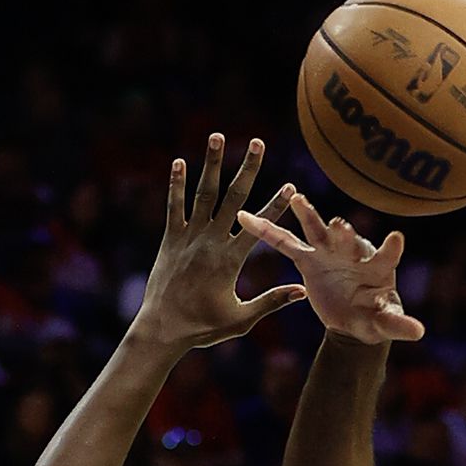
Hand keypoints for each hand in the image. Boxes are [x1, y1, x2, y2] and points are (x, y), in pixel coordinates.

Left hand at [129, 134, 305, 352]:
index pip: (259, 225)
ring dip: (211, 164)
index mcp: (230, 260)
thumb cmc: (203, 328)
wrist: (161, 329)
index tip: (291, 184)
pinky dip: (177, 184)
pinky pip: (174, 206)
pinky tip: (179, 162)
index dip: (277, 203)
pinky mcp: (170, 240)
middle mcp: (210, 242)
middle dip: (248, 168)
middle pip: (233, 198)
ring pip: (204, 194)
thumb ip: (271, 302)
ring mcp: (188, 238)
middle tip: (258, 142)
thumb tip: (303, 292)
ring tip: (216, 136)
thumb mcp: (242, 319)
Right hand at [236, 192, 423, 344]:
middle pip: (348, 239)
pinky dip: (267, 230)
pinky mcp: (307, 257)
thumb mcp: (385, 323)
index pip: (387, 254)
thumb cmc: (374, 317)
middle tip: (339, 225)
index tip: (396, 238)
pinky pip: (285, 243)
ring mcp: (329, 251)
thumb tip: (419, 331)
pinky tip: (247, 217)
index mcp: (378, 267)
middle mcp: (353, 252)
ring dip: (308, 216)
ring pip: (317, 230)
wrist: (353, 319)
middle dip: (343, 233)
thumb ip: (398, 324)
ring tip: (297, 200)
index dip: (391, 247)